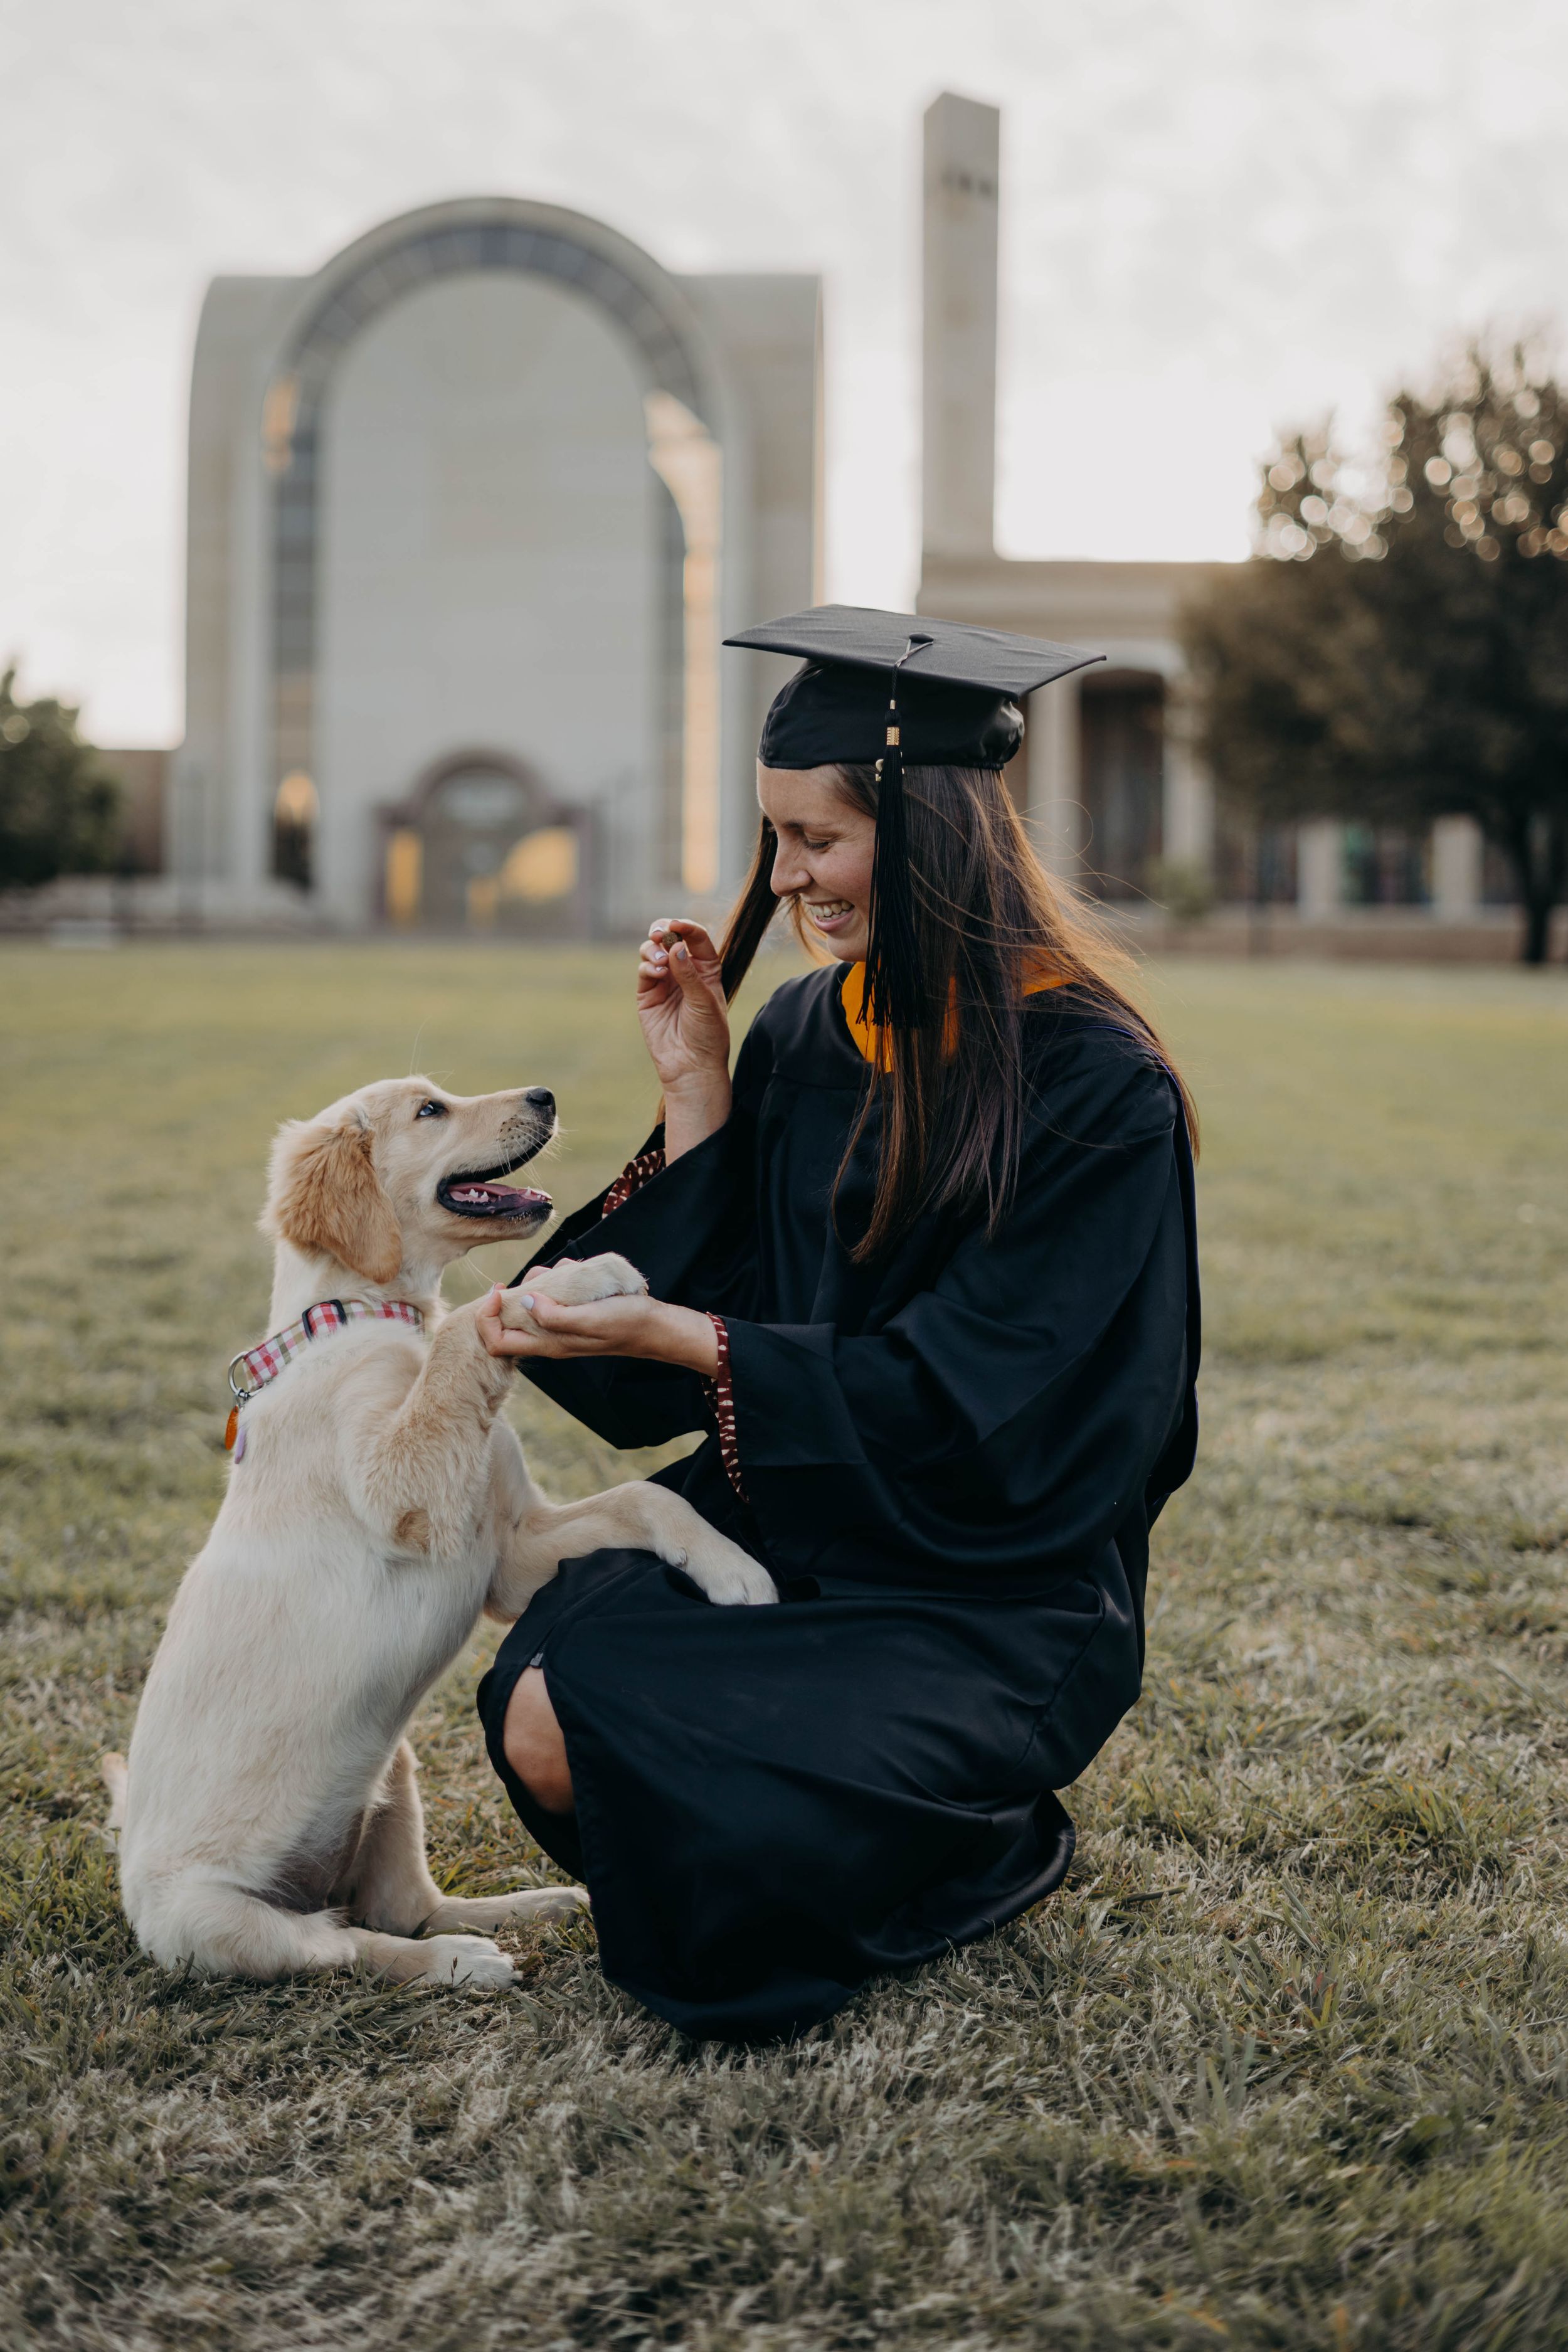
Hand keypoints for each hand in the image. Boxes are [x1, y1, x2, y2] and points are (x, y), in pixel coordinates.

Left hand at [477, 1285, 719, 1376]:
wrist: (655, 1326)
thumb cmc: (624, 1324)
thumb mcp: (587, 1319)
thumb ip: (553, 1315)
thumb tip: (524, 1300)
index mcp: (547, 1344)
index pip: (495, 1342)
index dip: (487, 1317)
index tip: (498, 1290)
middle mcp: (549, 1337)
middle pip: (510, 1319)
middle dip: (517, 1293)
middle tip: (537, 1278)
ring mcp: (562, 1325)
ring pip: (532, 1302)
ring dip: (542, 1281)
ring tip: (565, 1274)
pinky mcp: (575, 1312)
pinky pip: (555, 1294)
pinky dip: (561, 1279)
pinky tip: (579, 1274)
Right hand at [637, 920, 731, 1156]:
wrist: (691, 1066)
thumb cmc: (707, 1035)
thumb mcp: (704, 1001)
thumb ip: (689, 973)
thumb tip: (676, 945)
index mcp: (706, 969)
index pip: (696, 938)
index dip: (686, 927)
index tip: (676, 925)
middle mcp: (684, 971)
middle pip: (670, 938)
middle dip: (662, 930)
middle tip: (659, 932)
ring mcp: (664, 981)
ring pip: (652, 951)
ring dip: (652, 948)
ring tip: (658, 960)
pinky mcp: (647, 994)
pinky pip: (644, 970)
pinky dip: (647, 965)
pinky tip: (655, 972)